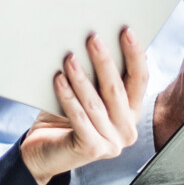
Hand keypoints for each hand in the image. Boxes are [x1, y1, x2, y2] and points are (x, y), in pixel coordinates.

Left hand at [20, 28, 147, 184]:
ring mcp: (112, 143)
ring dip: (82, 77)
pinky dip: (68, 97)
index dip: (135, 54)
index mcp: (131, 113)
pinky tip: (59, 79)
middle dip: (105, 61)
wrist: (43, 153)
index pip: (140, 79)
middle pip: (117, 89)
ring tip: (69, 57)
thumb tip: (99, 38)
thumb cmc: (63, 118)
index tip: (127, 31)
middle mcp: (127, 130)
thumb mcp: (86, 95)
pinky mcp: (93, 149)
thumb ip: (98, 77)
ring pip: (96, 102)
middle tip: (93, 38)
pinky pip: (79, 117)